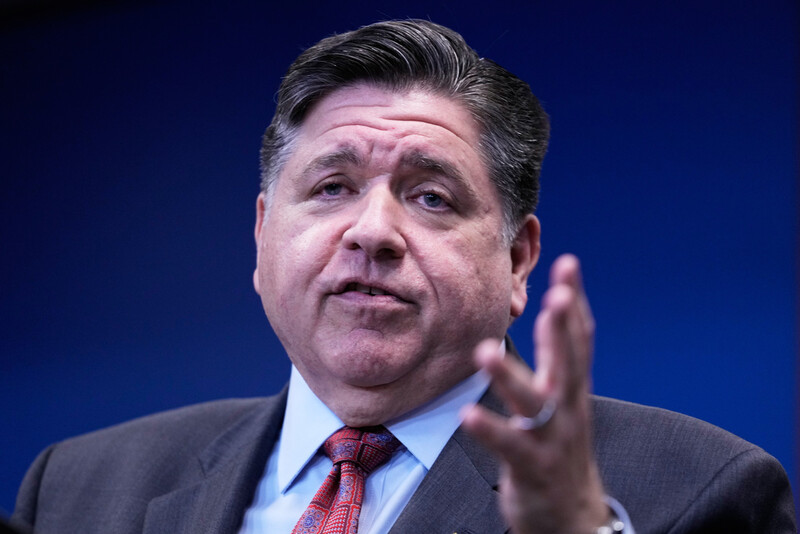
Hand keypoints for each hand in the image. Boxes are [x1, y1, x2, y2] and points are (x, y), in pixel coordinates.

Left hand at [461, 254, 608, 533]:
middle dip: (562, 327)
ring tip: (485, 351)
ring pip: (534, 403)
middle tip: (556, 294)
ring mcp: (552, 439)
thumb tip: (553, 307)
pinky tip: (468, 414)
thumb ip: (557, 356)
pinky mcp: (532, 468)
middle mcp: (568, 408)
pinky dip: (490, 430)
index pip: (579, 337)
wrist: (571, 516)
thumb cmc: (559, 446)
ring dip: (510, 377)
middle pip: (569, 362)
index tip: (568, 262)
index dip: (576, 300)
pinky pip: (509, 447)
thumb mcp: (563, 398)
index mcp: (572, 387)